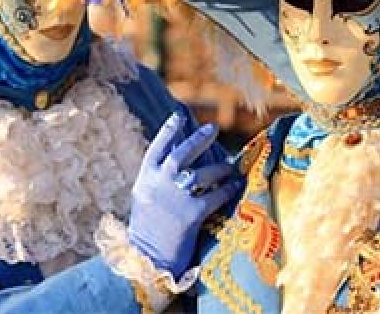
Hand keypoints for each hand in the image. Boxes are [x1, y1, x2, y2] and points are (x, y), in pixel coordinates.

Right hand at [127, 113, 241, 276]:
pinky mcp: (190, 215)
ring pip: (201, 174)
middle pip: (181, 154)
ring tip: (230, 166)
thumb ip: (156, 182)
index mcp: (144, 181)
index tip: (179, 117)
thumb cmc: (146, 233)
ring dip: (219, 168)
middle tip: (213, 129)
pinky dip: (227, 190)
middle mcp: (158, 185)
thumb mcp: (144, 201)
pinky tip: (235, 186)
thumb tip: (175, 163)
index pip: (156, 149)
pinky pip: (214, 196)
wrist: (146, 262)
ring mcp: (174, 199)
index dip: (168, 131)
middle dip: (198, 139)